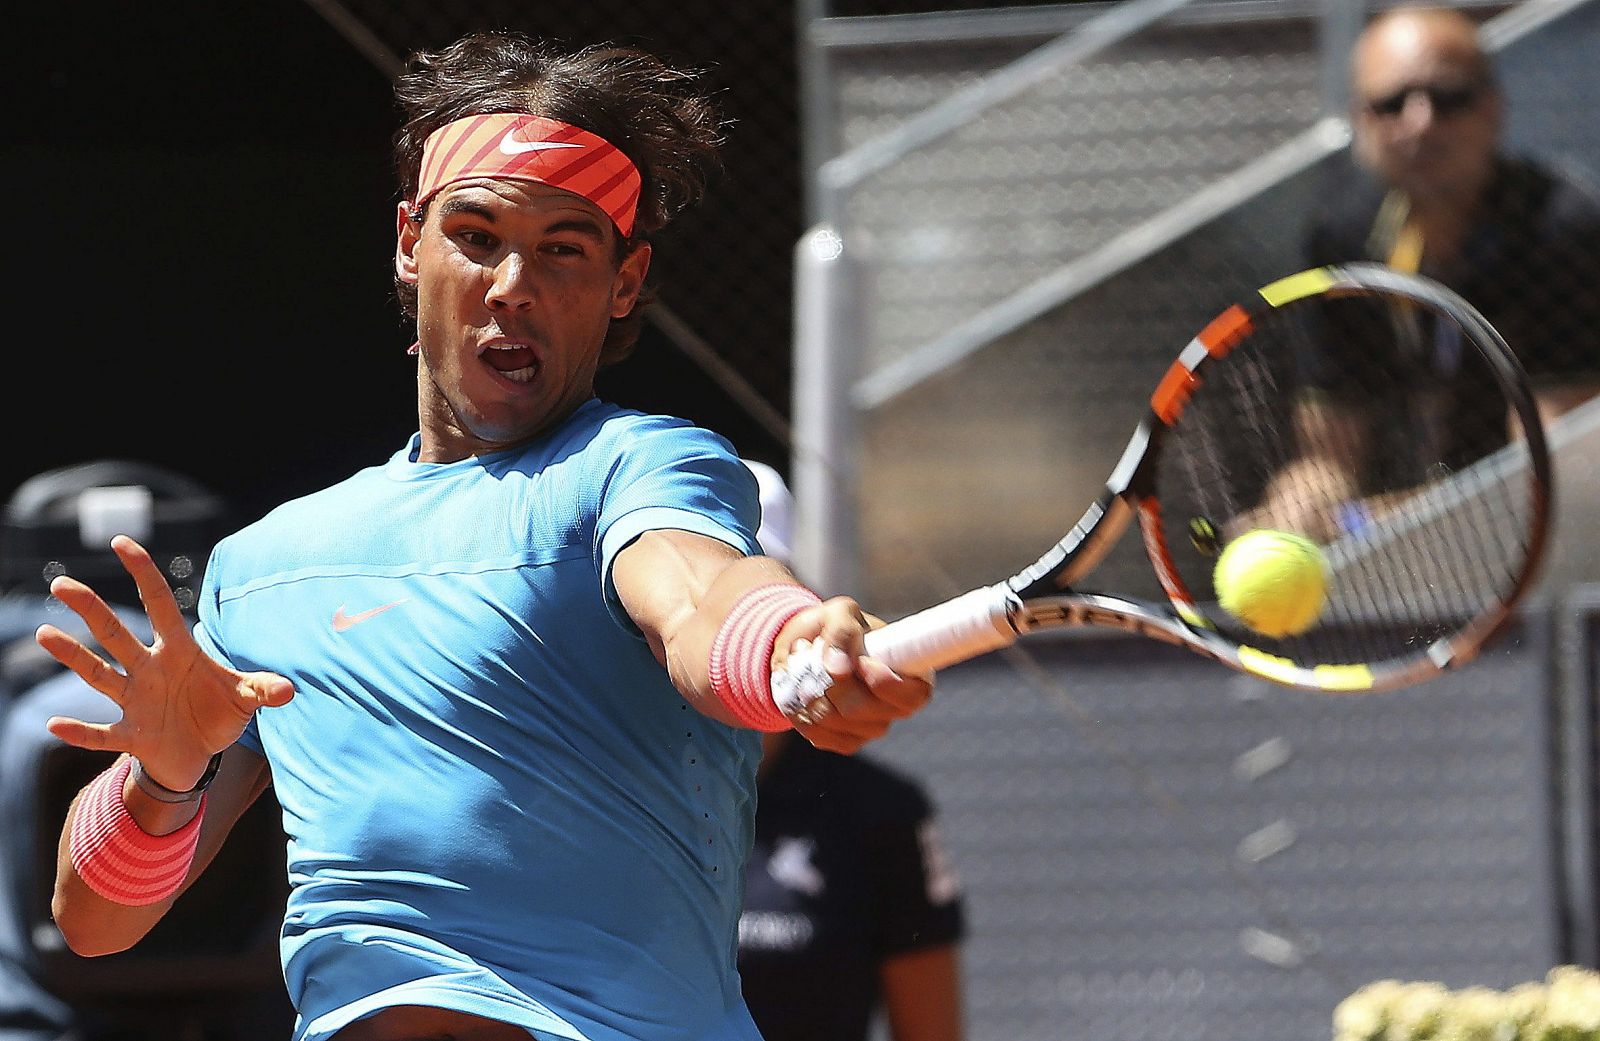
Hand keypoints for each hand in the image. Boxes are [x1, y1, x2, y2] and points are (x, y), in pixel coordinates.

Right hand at [35, 535, 293, 789]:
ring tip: (45, 634)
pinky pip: (101, 734)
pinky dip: (80, 732)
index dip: (143, 573)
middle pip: (115, 634)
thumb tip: (290, 690)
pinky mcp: (131, 736)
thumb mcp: (246, 697)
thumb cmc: (217, 714)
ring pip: (100, 674)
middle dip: (91, 609)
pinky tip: (55, 725)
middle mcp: (150, 670)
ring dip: (74, 657)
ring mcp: (136, 702)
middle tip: (61, 584)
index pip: (158, 604)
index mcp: (178, 651)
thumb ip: (264, 689)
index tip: (121, 543)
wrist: (197, 756)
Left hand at [772, 598, 933, 753]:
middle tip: (815, 654)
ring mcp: (872, 728)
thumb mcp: (841, 613)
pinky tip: (801, 691)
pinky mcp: (847, 741)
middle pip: (861, 709)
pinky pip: (819, 735)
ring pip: (834, 722)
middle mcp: (896, 707)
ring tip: (804, 667)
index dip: (885, 683)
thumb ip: (842, 631)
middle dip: (830, 682)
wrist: (808, 646)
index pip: (914, 695)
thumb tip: (838, 666)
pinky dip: (802, 712)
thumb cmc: (835, 626)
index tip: (861, 662)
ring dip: (810, 692)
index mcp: (912, 674)